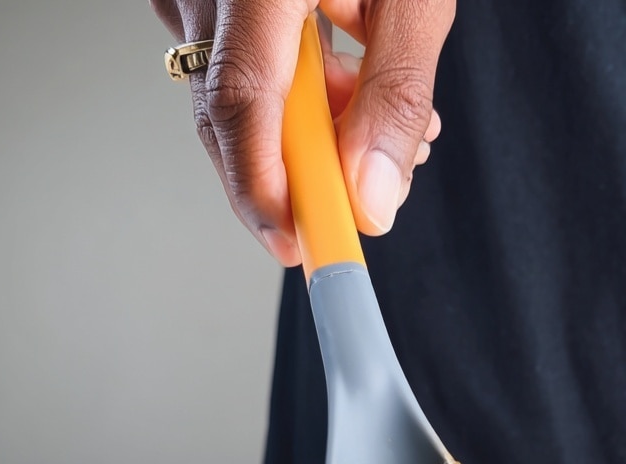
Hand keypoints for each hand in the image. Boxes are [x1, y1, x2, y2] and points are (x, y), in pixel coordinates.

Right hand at [151, 1, 453, 265]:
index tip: (300, 245)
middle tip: (365, 195)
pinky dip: (300, 87)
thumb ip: (396, 92)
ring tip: (394, 128)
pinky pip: (239, 56)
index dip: (265, 190)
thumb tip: (374, 198)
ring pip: (239, 92)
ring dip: (314, 130)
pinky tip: (358, 81)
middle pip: (230, 113)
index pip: (238, 103)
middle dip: (302, 170)